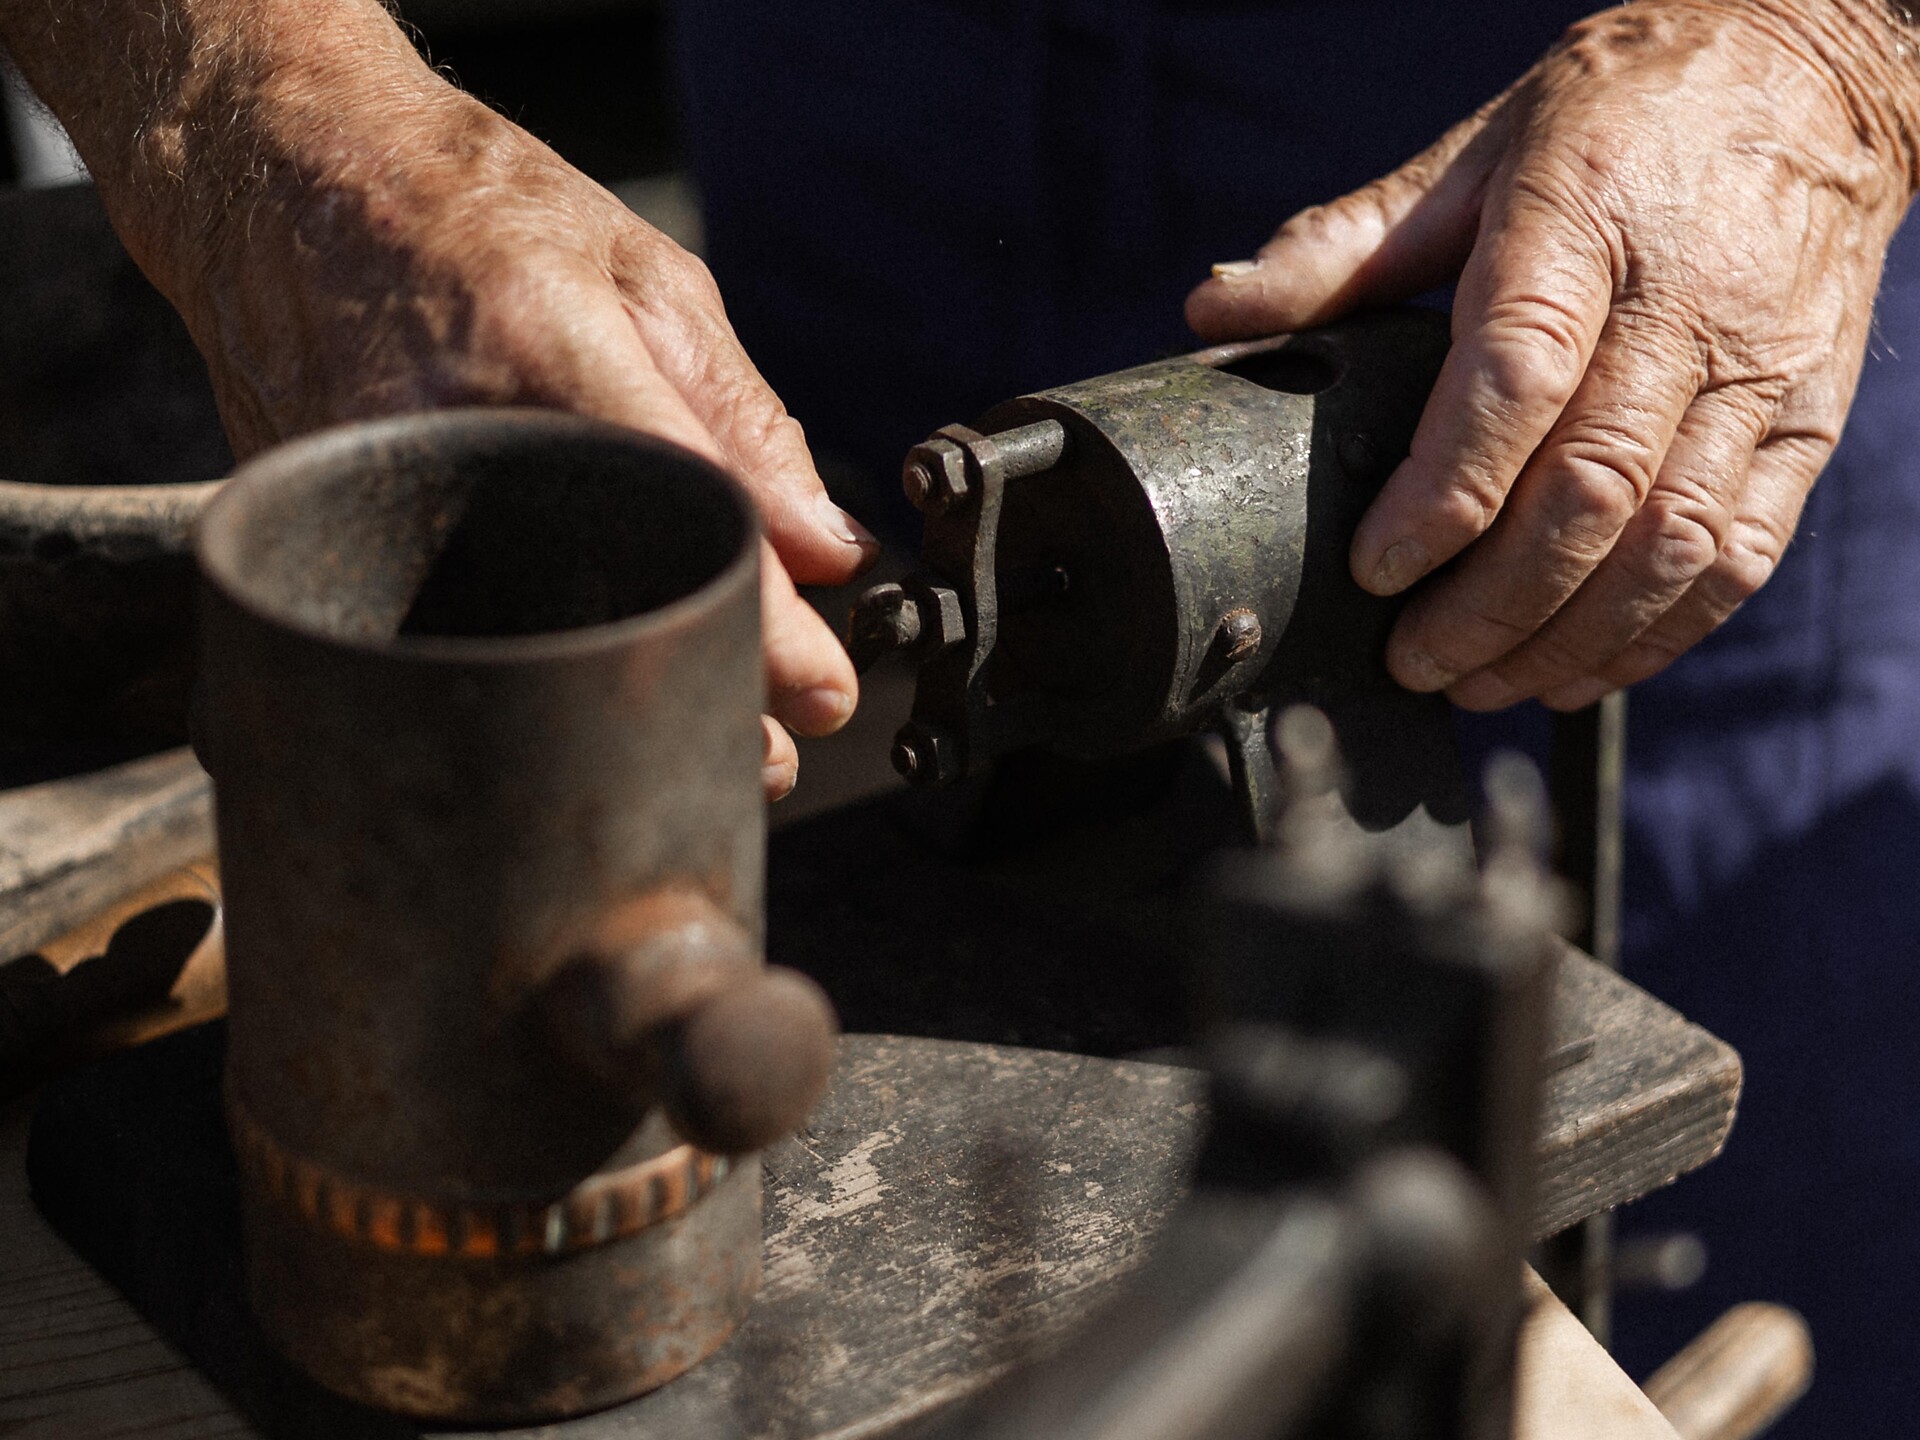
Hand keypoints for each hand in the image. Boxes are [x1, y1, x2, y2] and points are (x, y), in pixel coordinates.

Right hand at [0, 0, 869, 799]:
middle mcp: (455, 434)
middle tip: (770, 746)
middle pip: (601, 616)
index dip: (766, 628)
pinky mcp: (319, 529)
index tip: (827, 696)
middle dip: (694, 698)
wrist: (278, 172)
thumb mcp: (645, 275)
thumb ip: (741, 418)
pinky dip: (523, 662)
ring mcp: (372, 490)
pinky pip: (444, 627)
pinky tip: (572, 676)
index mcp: (549, 350)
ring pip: (520, 648)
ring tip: (683, 727)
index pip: (686, 518)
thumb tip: (829, 551)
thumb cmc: (480, 208)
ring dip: (612, 703)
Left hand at [1186, 0, 1919, 709]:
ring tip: (1481, 684)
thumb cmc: (1618, 119)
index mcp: (1581, 227)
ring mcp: (1760, 370)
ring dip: (1568, 640)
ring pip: (1671, 543)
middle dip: (1491, 605)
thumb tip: (1213, 305)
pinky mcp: (1811, 420)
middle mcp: (1684, 305)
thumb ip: (1344, 245)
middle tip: (1413, 660)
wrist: (1813, 75)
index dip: (1441, 497)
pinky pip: (1741, 553)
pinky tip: (1578, 670)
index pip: (1513, 382)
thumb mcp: (1476, 153)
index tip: (1375, 570)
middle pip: (1591, 489)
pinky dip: (1658, 636)